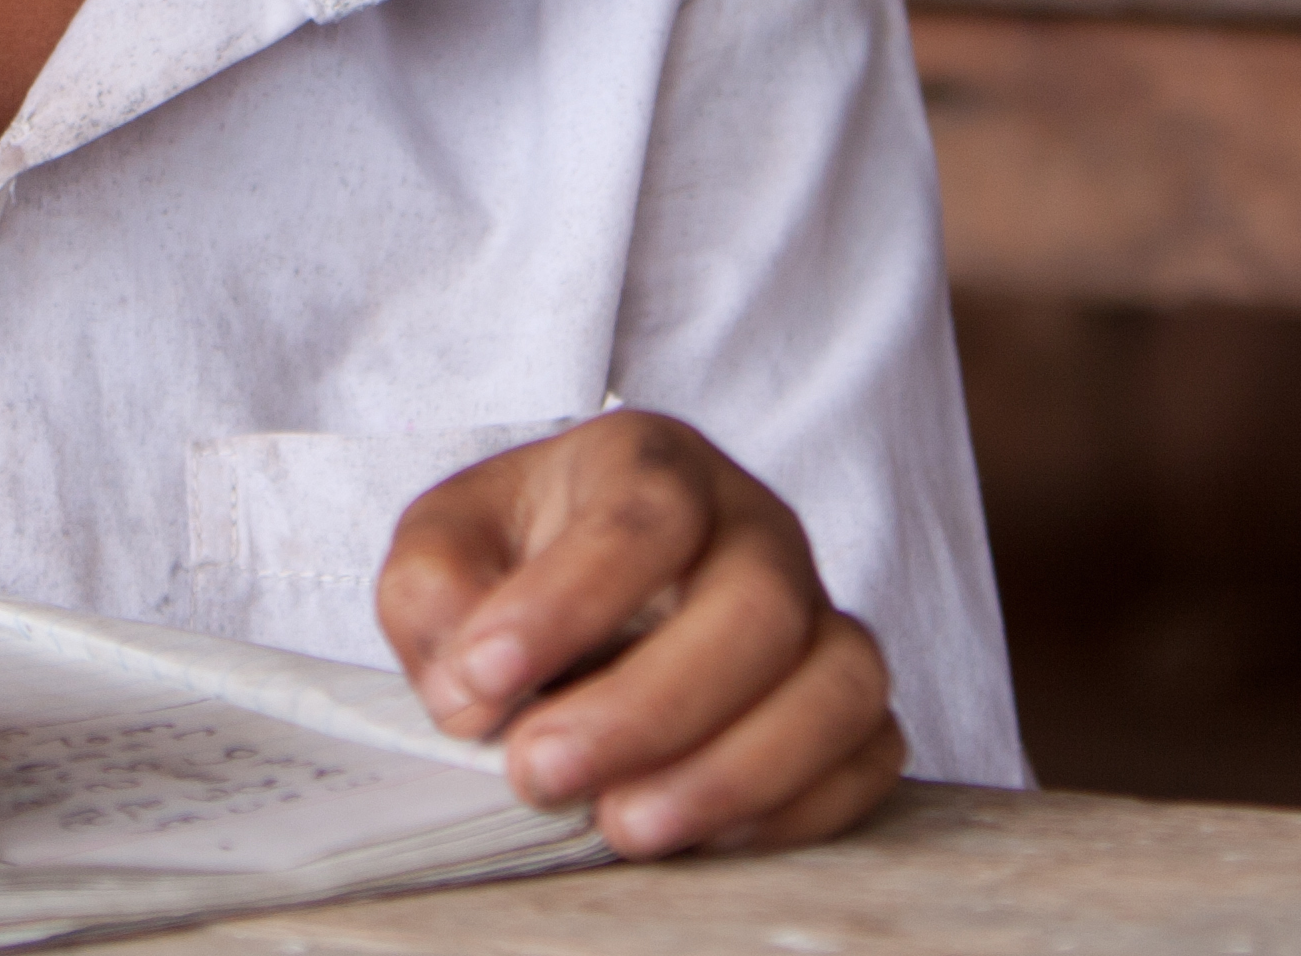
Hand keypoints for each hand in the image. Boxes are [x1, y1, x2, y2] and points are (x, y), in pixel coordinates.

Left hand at [376, 415, 902, 857]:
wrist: (568, 591)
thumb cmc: (510, 562)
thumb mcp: (442, 546)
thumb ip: (432, 591)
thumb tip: (474, 687)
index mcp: (651, 463)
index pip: (648, 512)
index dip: (570, 601)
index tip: (484, 678)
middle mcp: (753, 527)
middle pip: (757, 604)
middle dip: (648, 708)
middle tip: (541, 773)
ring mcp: (815, 610)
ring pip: (838, 680)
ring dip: (734, 770)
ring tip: (624, 826)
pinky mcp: (844, 699)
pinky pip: (868, 752)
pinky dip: (799, 806)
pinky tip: (703, 837)